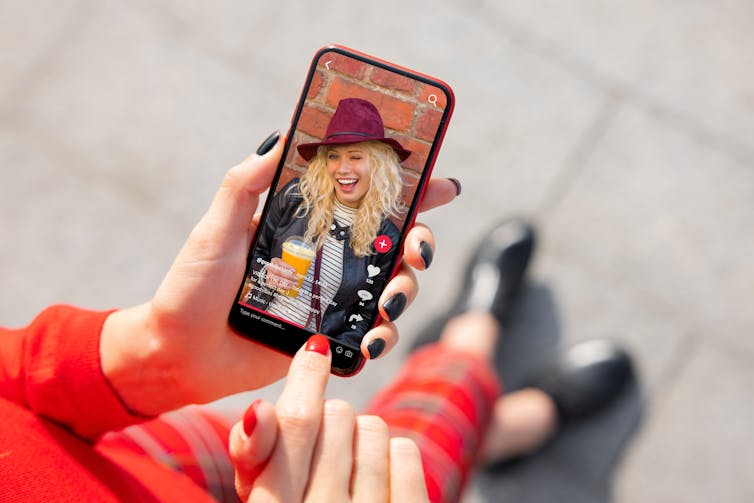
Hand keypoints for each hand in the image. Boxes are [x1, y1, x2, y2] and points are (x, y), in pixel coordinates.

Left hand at [100, 132, 459, 414]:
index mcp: (308, 227)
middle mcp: (329, 259)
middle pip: (395, 245)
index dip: (410, 192)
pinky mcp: (329, 336)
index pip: (366, 201)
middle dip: (420, 243)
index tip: (441, 184)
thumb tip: (282, 135)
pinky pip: (372, 332)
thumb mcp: (217, 228)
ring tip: (387, 303)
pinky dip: (383, 335)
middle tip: (416, 250)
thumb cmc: (192, 288)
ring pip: (393, 288)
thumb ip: (245, 183)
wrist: (179, 353)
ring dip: (405, 291)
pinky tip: (372, 340)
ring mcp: (332, 299)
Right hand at [229, 335, 428, 502]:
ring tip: (347, 473)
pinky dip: (392, 456)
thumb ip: (255, 457)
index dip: (306, 377)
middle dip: (328, 422)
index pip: (295, 422)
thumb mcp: (263, 500)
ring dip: (359, 440)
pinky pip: (405, 452)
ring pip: (373, 427)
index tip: (315, 349)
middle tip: (322, 452)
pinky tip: (377, 481)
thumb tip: (259, 409)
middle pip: (337, 416)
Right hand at [265, 258, 297, 291]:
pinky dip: (283, 287)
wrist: (273, 271)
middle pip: (279, 272)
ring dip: (287, 282)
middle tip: (296, 278)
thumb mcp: (285, 264)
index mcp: (274, 261)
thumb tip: (295, 272)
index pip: (280, 263)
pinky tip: (289, 287)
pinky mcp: (269, 282)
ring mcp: (268, 275)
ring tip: (294, 284)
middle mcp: (270, 267)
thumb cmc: (280, 267)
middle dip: (289, 276)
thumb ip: (289, 267)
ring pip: (278, 279)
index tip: (294, 270)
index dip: (287, 267)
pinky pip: (276, 285)